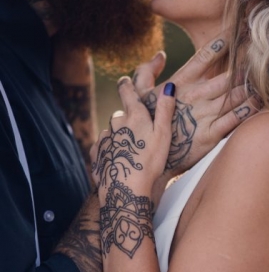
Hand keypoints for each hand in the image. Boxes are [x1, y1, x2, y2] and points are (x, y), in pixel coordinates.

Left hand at [91, 78, 175, 197]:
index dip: (126, 84)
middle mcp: (116, 123)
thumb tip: (169, 86)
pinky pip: (103, 146)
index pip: (126, 91)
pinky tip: (120, 161)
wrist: (126, 190)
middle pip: (121, 114)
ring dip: (120, 137)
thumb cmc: (150, 163)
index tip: (125, 80)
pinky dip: (111, 150)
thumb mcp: (164, 135)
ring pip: (112, 131)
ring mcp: (104, 138)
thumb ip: (165, 110)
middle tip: (140, 134)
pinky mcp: (97, 153)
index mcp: (134, 116)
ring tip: (132, 153)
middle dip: (128, 119)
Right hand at [132, 34, 258, 176]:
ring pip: (233, 95)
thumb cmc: (143, 125)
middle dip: (245, 62)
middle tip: (263, 49)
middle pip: (225, 75)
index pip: (204, 56)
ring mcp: (203, 115)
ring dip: (250, 85)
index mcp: (179, 83)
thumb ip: (145, 72)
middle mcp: (194, 96)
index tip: (238, 29)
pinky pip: (233, 120)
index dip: (221, 42)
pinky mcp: (209, 135)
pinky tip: (261, 101)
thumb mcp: (138, 95)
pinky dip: (248, 110)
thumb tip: (159, 55)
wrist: (143, 158)